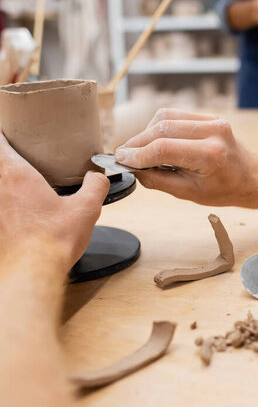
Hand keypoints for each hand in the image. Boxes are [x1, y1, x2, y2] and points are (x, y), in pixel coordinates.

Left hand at [0, 133, 109, 271]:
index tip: (10, 133)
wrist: (32, 273)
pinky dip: (8, 206)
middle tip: (18, 158)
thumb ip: (95, 187)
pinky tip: (19, 214)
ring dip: (7, 184)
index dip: (4, 135)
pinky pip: (1, 209)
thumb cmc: (53, 241)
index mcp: (16, 175)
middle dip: (7, 159)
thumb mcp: (85, 210)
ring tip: (19, 187)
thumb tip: (98, 178)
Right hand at [115, 108, 257, 206]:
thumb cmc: (224, 189)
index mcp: (210, 155)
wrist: (251, 176)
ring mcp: (212, 120)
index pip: (164, 148)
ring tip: (138, 150)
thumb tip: (133, 169)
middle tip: (123, 155)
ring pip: (165, 117)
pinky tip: (153, 141)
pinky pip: (175, 115)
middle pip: (162, 128)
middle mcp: (213, 132)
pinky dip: (159, 127)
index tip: (121, 160)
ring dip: (146, 133)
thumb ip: (159, 180)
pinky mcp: (208, 115)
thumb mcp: (189, 193)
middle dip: (137, 142)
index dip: (138, 154)